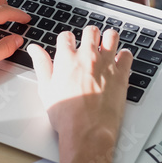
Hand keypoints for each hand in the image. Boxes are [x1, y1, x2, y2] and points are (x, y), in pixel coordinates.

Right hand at [28, 25, 132, 155]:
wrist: (87, 131)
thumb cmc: (66, 115)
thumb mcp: (45, 89)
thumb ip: (41, 65)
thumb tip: (34, 49)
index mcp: (67, 58)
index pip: (66, 36)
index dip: (67, 40)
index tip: (69, 46)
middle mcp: (87, 56)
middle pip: (90, 31)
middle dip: (89, 35)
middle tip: (89, 44)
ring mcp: (106, 64)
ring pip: (111, 36)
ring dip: (108, 39)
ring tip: (106, 46)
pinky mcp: (121, 74)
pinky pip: (127, 55)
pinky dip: (124, 55)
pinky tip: (119, 61)